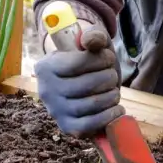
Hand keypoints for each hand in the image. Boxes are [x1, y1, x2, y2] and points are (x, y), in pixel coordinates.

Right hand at [33, 17, 123, 137]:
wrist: (78, 82)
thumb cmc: (86, 60)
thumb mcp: (89, 43)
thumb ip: (93, 35)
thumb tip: (89, 41)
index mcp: (46, 67)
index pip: (77, 64)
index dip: (100, 60)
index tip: (109, 57)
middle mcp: (46, 90)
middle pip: (86, 85)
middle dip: (108, 77)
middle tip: (113, 74)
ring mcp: (56, 111)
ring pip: (90, 105)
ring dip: (111, 96)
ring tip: (114, 89)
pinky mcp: (67, 127)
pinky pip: (90, 125)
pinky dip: (109, 116)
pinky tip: (117, 108)